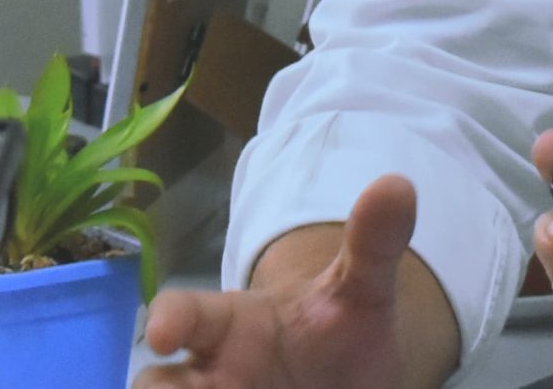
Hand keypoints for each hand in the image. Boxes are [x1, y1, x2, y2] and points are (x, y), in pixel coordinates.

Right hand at [134, 174, 459, 388]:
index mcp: (227, 326)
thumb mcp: (362, 291)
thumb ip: (373, 244)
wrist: (346, 377)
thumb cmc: (337, 330)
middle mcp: (204, 376)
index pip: (184, 313)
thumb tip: (398, 184)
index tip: (164, 332)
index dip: (170, 319)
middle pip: (154, 387)